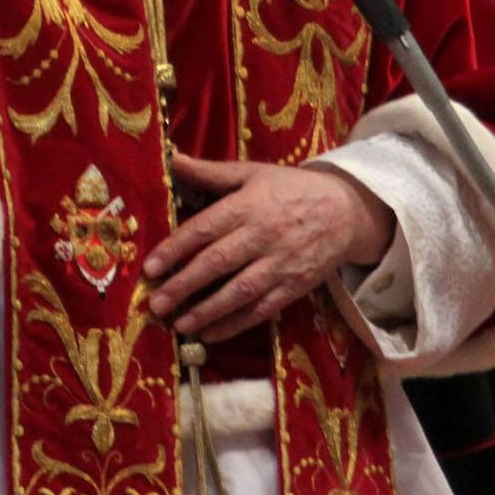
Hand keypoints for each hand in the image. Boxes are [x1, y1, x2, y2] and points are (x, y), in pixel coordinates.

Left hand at [142, 153, 396, 342]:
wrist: (345, 211)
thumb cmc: (291, 190)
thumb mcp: (253, 173)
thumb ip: (212, 172)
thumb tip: (173, 160)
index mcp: (248, 205)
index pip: (204, 229)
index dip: (175, 249)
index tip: (150, 268)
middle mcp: (262, 236)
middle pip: (217, 263)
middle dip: (184, 285)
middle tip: (155, 304)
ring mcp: (280, 264)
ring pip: (239, 292)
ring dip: (206, 311)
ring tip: (179, 325)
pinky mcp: (293, 287)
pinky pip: (261, 310)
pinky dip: (235, 324)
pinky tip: (211, 334)